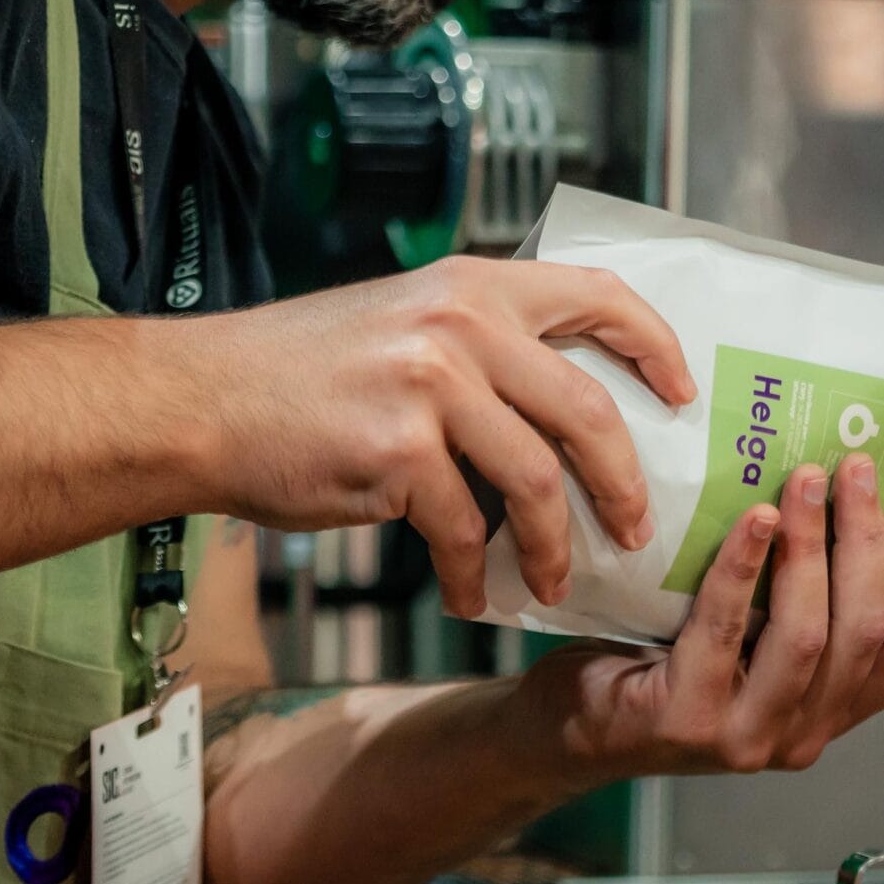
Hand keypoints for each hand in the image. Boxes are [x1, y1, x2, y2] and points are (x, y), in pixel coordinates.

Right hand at [201, 256, 694, 613]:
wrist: (201, 400)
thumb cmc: (299, 373)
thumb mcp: (404, 322)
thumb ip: (481, 346)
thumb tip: (564, 413)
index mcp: (474, 287)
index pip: (599, 295)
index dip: (656, 345)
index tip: (681, 393)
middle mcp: (463, 326)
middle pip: (589, 410)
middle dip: (625, 484)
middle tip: (638, 529)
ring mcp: (433, 387)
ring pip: (539, 481)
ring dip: (557, 546)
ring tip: (556, 582)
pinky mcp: (399, 452)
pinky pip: (468, 530)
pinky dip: (478, 576)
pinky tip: (473, 596)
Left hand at [517, 453, 883, 777]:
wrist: (573, 725)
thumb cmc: (663, 666)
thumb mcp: (750, 644)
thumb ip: (795, 606)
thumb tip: (840, 504)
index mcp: (828, 713)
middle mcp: (801, 736)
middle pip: (863, 633)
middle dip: (864, 542)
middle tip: (853, 470)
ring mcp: (748, 736)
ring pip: (808, 634)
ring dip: (812, 546)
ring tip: (806, 481)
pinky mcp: (691, 721)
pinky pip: (728, 626)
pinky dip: (744, 565)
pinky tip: (754, 518)